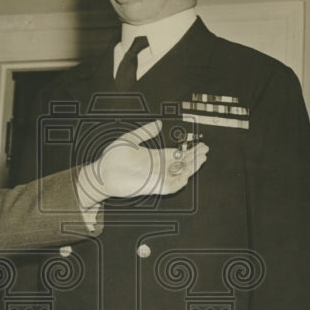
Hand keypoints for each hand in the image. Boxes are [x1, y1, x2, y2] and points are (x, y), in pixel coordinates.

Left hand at [77, 120, 208, 203]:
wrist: (102, 173)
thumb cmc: (113, 158)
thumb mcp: (131, 139)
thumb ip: (146, 131)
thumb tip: (159, 122)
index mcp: (154, 156)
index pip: (176, 154)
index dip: (188, 150)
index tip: (199, 144)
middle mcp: (158, 167)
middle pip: (182, 163)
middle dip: (194, 157)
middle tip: (206, 150)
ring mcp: (157, 177)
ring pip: (180, 174)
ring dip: (192, 167)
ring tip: (203, 158)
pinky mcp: (154, 186)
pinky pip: (172, 186)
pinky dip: (181, 180)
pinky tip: (188, 172)